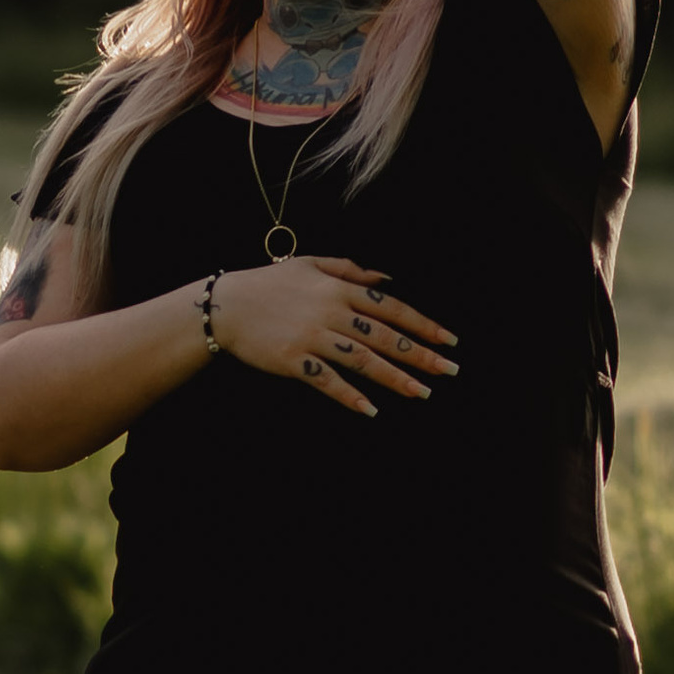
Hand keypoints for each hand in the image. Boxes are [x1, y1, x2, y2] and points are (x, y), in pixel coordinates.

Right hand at [209, 256, 457, 418]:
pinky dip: (349, 395)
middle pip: (384, 336)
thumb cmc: (268, 283)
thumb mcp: (310, 264)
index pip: (390, 308)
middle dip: (420, 355)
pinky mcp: (293, 360)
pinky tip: (370, 409)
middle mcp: (331, 311)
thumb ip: (349, 269)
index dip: (422, 325)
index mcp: (339, 287)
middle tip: (449, 371)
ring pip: (363, 360)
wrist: (224, 305)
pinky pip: (327, 380)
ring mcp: (312, 336)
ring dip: (395, 378)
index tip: (449, 340)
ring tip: (422, 393)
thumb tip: (386, 278)